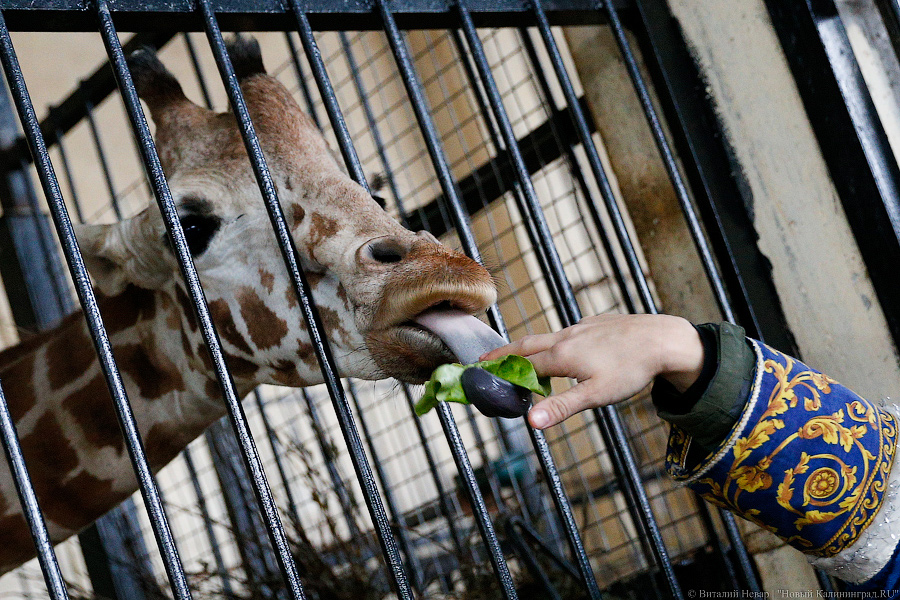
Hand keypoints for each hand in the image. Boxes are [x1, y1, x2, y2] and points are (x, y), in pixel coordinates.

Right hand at [480, 314, 703, 428]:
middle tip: (483, 359)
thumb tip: (531, 422)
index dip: (502, 373)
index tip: (481, 376)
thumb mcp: (596, 395)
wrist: (663, 339)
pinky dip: (555, 343)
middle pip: (526, 345)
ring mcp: (580, 327)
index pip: (522, 366)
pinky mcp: (595, 322)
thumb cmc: (631, 369)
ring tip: (519, 358)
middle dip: (503, 353)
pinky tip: (563, 351)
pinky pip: (567, 333)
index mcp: (561, 355)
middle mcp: (565, 336)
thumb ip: (562, 407)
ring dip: (529, 348)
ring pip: (547, 338)